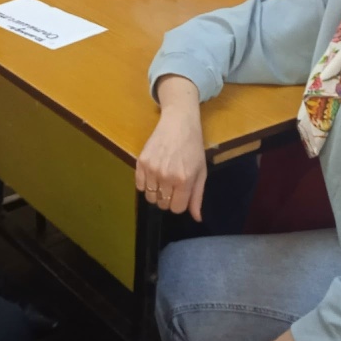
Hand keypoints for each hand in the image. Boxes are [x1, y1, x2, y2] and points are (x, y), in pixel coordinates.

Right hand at [136, 100, 205, 218]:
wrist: (178, 122)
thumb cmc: (193, 147)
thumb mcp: (201, 172)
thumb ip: (197, 196)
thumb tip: (197, 218)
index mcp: (184, 180)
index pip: (177, 208)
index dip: (179, 203)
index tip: (181, 194)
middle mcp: (166, 177)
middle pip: (162, 205)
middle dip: (168, 199)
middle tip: (172, 185)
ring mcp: (152, 169)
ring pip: (150, 197)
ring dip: (156, 193)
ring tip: (162, 179)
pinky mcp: (141, 162)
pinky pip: (139, 186)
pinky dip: (145, 184)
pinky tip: (153, 174)